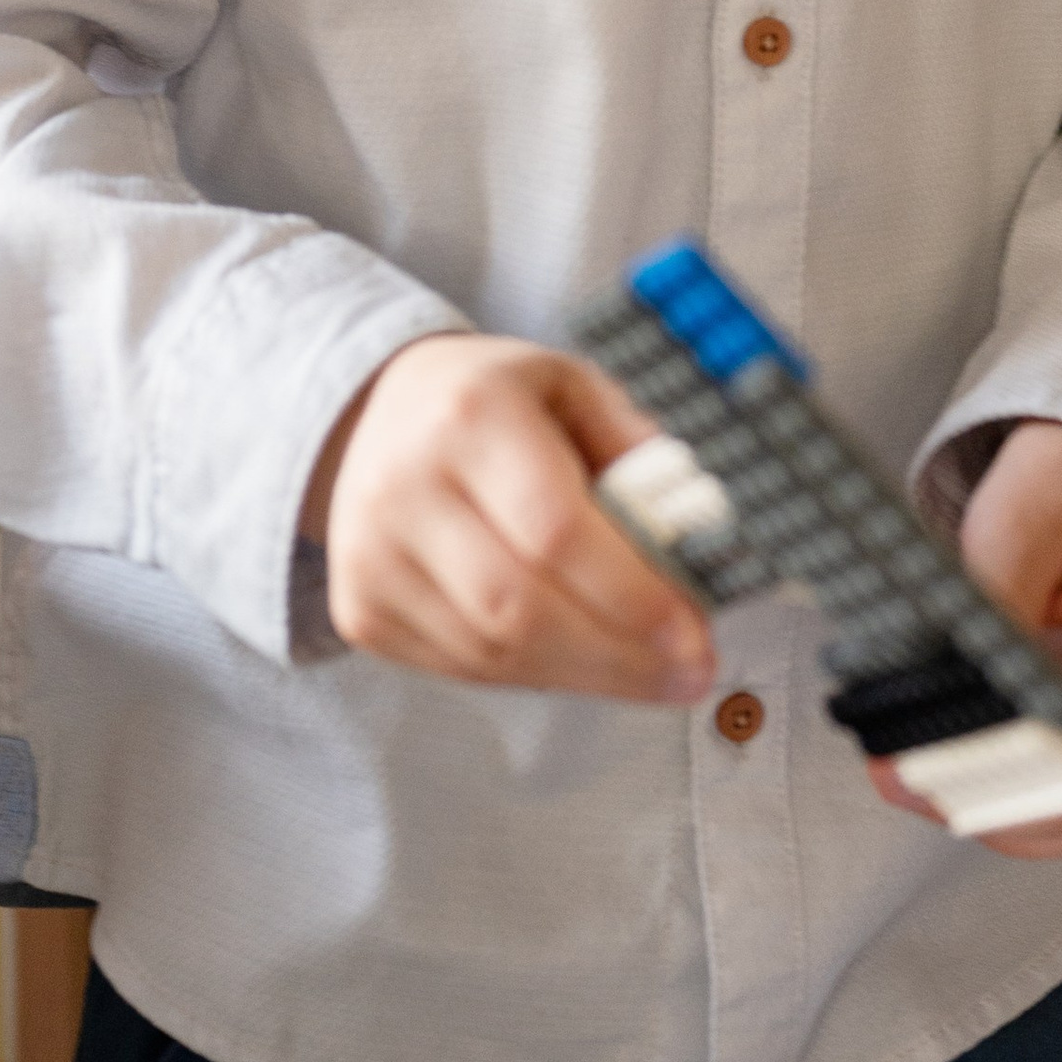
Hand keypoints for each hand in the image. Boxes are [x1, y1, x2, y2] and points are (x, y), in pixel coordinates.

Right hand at [308, 333, 716, 701]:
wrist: (376, 414)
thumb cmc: (498, 399)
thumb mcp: (571, 386)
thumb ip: (633, 447)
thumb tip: (701, 528)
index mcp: (471, 416)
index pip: (554, 529)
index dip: (629, 594)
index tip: (696, 633)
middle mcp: (405, 488)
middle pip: (521, 606)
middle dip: (620, 655)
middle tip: (693, 672)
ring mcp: (371, 558)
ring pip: (493, 652)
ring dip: (587, 674)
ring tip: (653, 674)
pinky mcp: (360, 611)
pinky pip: (464, 667)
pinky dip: (537, 675)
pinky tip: (586, 662)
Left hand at [872, 421, 1061, 857]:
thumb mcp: (1027, 514)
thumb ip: (1000, 596)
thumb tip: (961, 673)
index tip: (984, 768)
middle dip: (997, 803)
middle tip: (906, 772)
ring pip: (1053, 816)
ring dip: (976, 804)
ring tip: (896, 769)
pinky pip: (1027, 789)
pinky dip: (972, 787)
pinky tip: (913, 760)